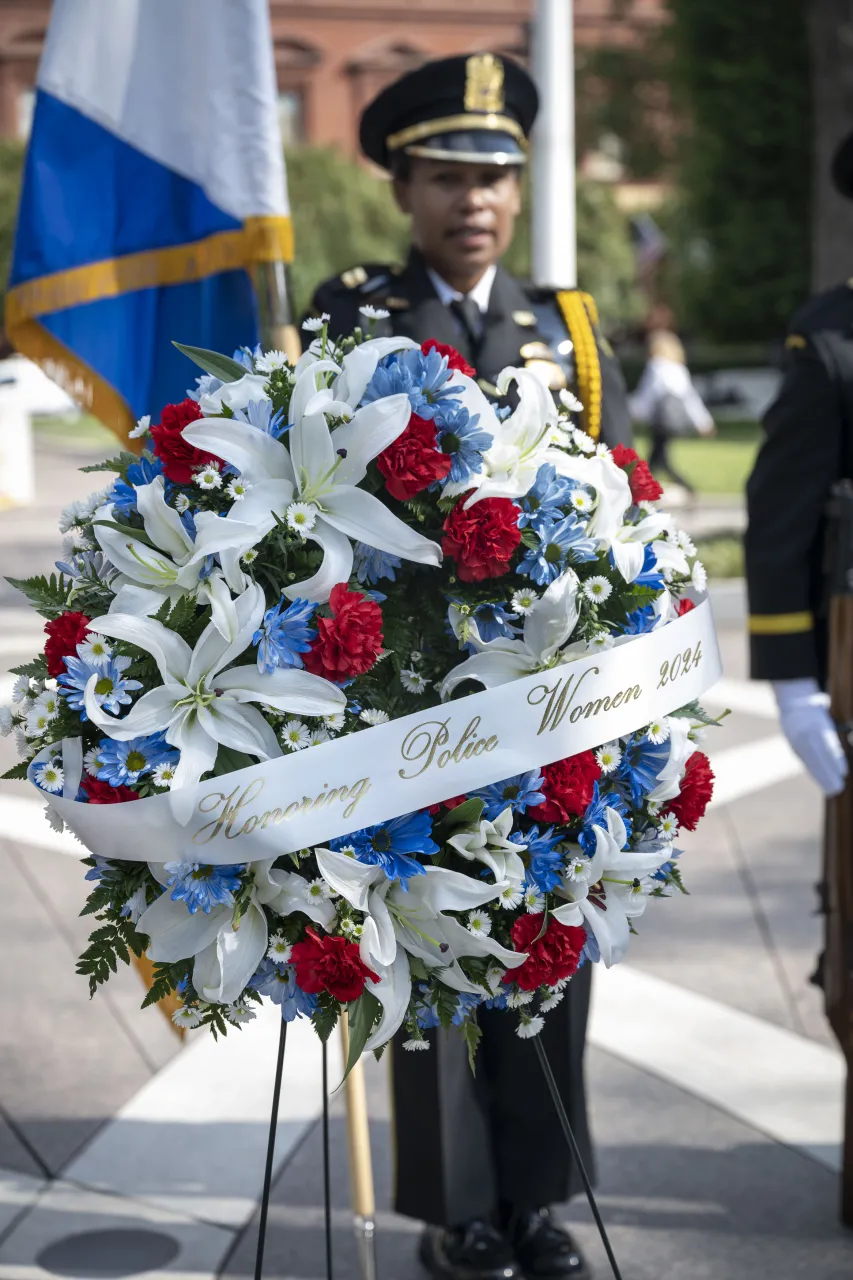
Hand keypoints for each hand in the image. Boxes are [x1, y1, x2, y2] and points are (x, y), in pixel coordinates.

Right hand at [773, 678, 848, 795]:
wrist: (795, 705)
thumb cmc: (822, 711)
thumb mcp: (831, 715)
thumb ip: (841, 730)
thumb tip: (850, 743)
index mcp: (816, 723)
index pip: (827, 744)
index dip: (835, 759)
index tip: (844, 772)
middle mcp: (804, 733)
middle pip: (817, 757)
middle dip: (828, 774)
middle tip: (838, 788)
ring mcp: (797, 741)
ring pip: (810, 762)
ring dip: (821, 778)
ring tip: (831, 791)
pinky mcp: (794, 748)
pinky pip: (805, 762)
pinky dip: (814, 773)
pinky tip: (821, 783)